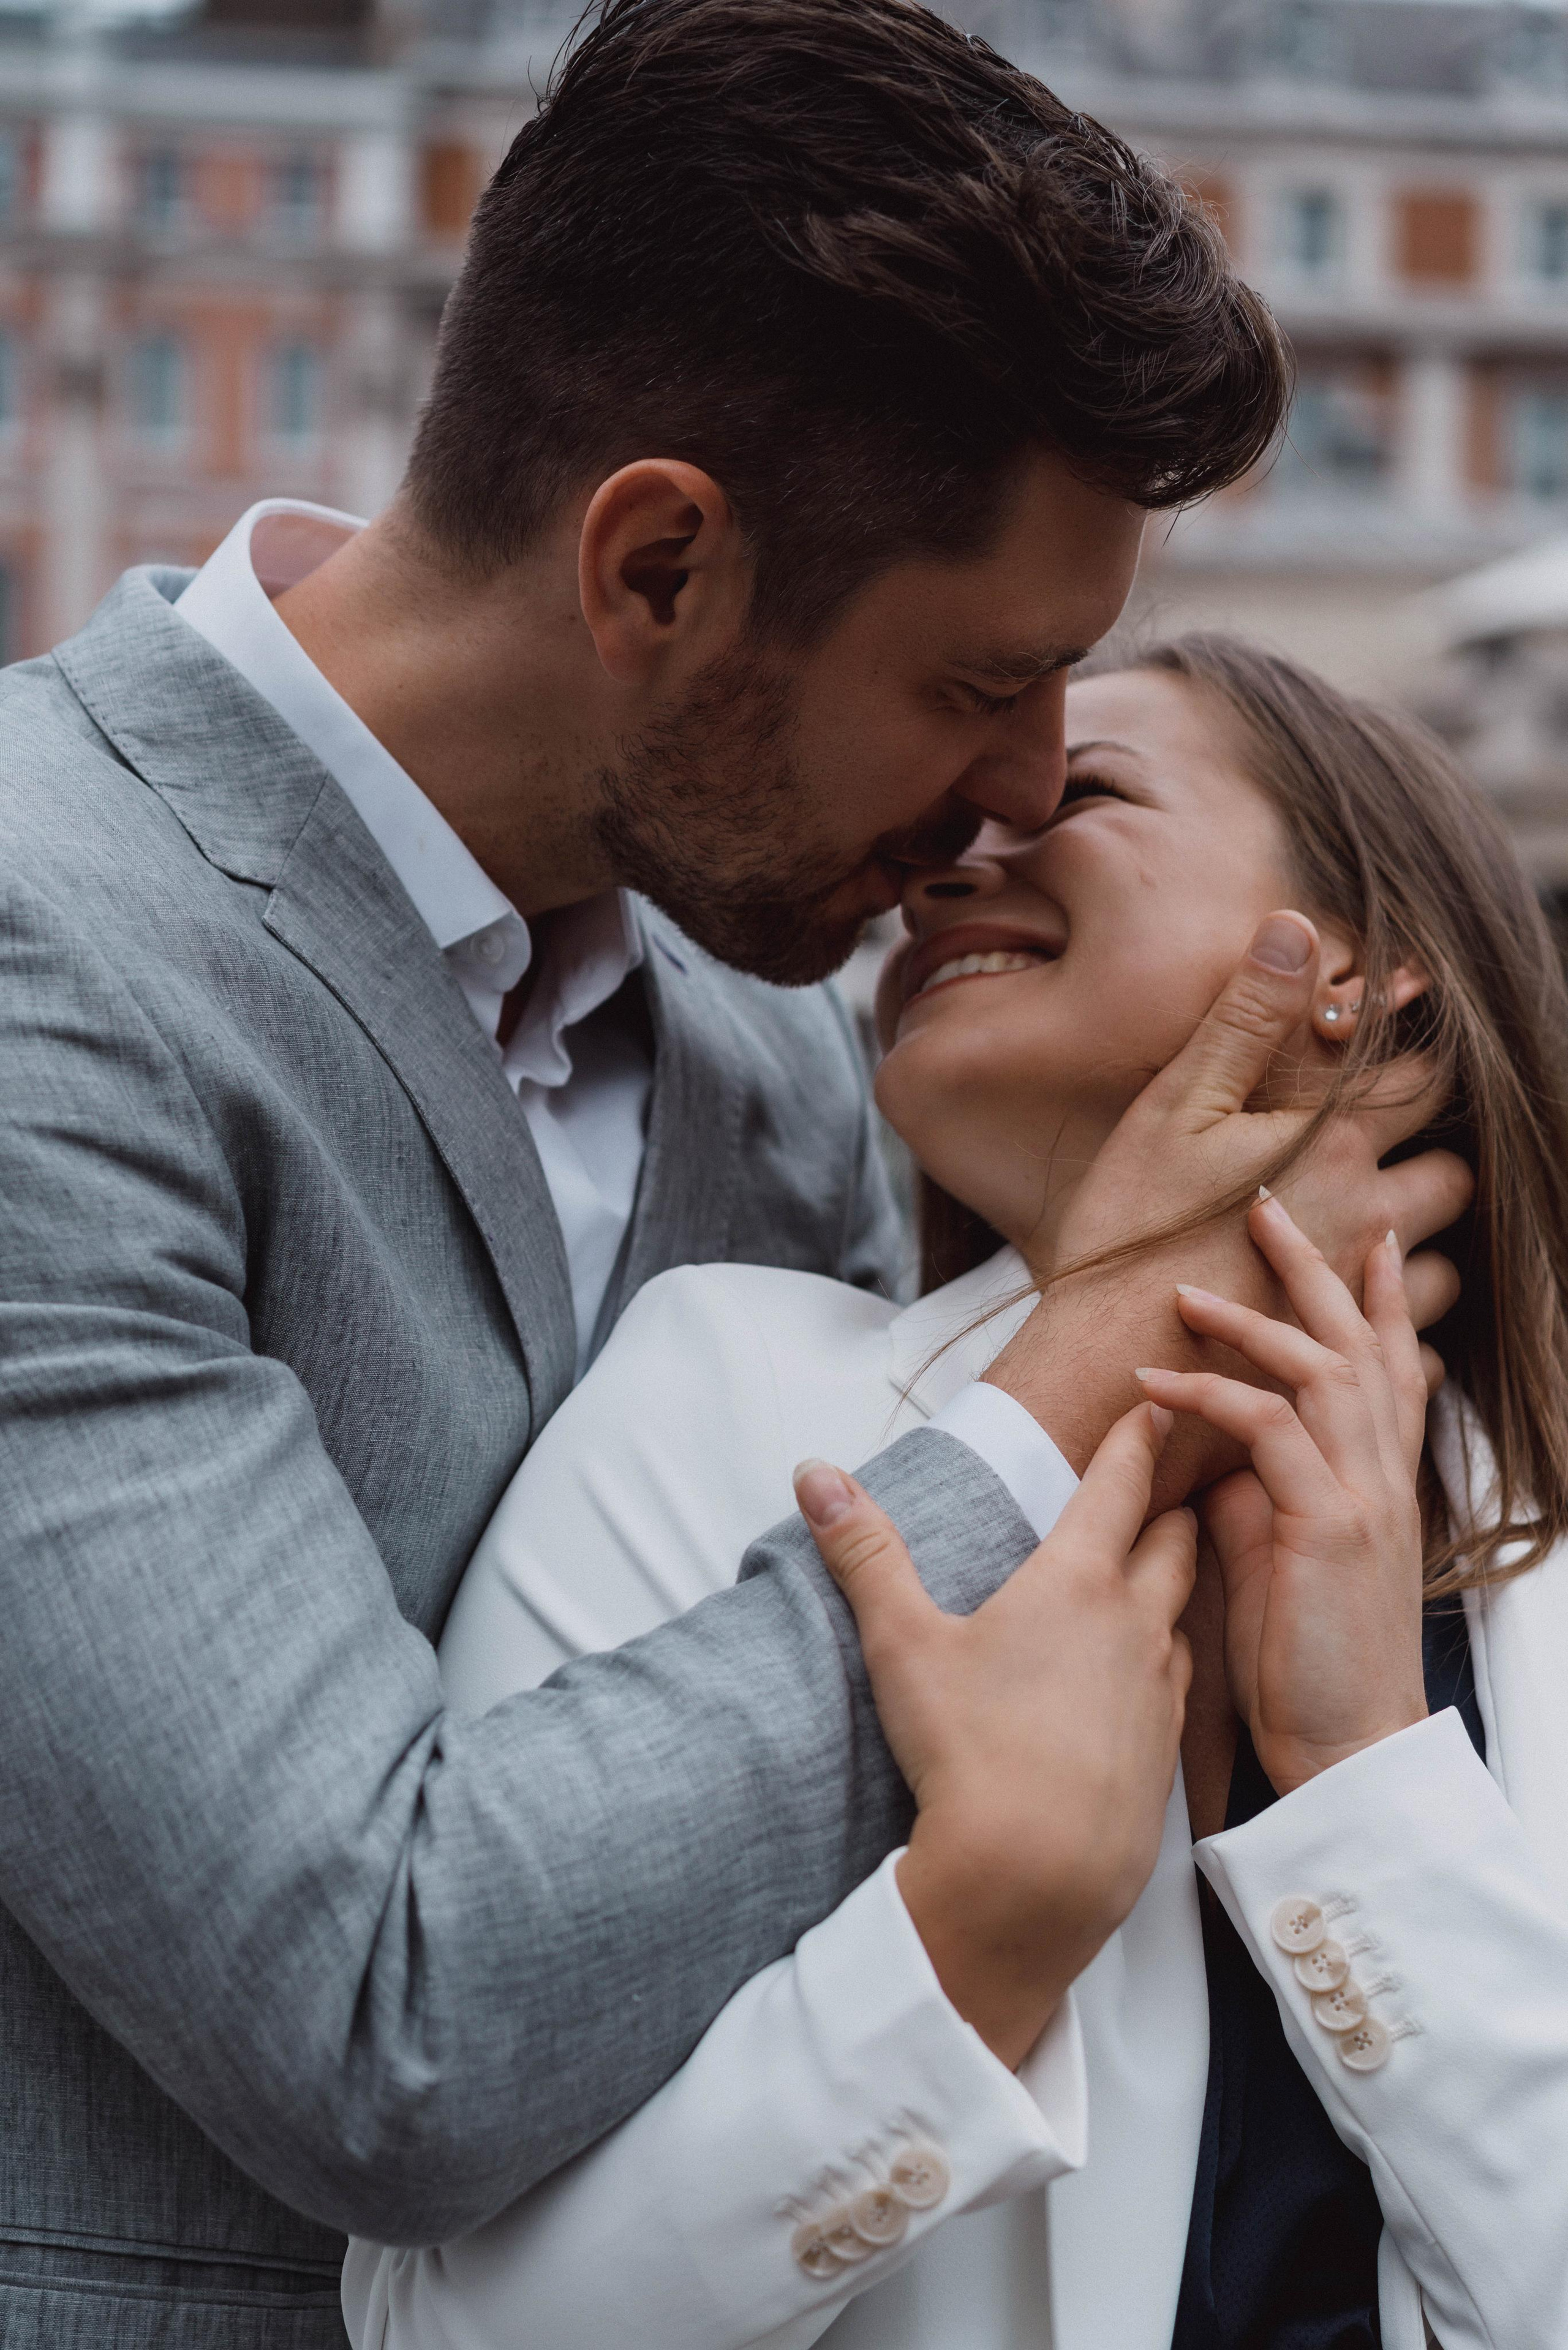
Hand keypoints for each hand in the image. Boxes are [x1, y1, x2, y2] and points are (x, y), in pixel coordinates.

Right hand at [794, 1405, 1194, 2068]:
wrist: (1037, 1874)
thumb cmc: (967, 1750)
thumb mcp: (902, 1643)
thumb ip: (864, 1553)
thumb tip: (814, 1472)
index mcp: (1076, 1582)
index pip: (1120, 1486)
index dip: (1137, 1439)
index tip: (1155, 1406)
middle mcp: (1134, 1625)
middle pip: (1174, 1542)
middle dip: (1172, 1505)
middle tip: (1173, 1482)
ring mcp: (1160, 1691)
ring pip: (1183, 1614)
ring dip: (1176, 1585)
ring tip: (1163, 1571)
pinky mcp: (1168, 1753)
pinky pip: (1179, 1684)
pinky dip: (1169, 1660)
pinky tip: (1148, 1676)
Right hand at [983, 910, 1470, 1501]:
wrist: (1106, 1366)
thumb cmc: (1127, 1233)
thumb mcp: (1172, 1108)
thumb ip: (1244, 1019)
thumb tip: (1296, 929)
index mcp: (1331, 1141)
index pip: (1422, 1080)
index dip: (1416, 1060)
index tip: (1392, 1056)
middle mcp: (1366, 1213)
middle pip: (1453, 1175)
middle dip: (1427, 1161)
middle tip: (1376, 1159)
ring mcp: (1363, 1295)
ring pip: (1441, 1264)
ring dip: (1415, 1248)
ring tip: (1360, 1241)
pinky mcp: (1350, 1366)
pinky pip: (1416, 1345)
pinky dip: (1395, 1328)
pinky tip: (1349, 1318)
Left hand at [1135, 1189, 1427, 1795]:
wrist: (1347, 1745)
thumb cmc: (1308, 1660)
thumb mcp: (1279, 1557)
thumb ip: (1259, 1495)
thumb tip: (1216, 1459)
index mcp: (1379, 1481)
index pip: (1390, 1366)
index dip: (1379, 1298)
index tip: (1367, 1237)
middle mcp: (1383, 1476)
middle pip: (1357, 1343)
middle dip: (1315, 1268)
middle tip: (1267, 1206)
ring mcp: (1363, 1497)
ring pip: (1319, 1369)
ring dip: (1249, 1319)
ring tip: (1184, 1290)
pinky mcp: (1329, 1527)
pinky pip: (1269, 1431)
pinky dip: (1210, 1397)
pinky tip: (1156, 1386)